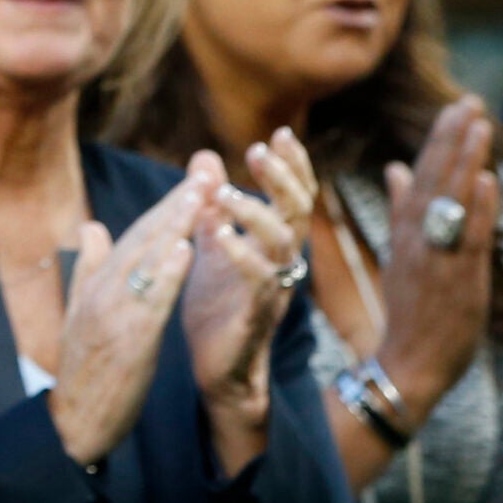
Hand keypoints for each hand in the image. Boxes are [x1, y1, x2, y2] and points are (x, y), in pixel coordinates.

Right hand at [48, 154, 224, 468]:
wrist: (75, 421)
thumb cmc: (84, 369)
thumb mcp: (81, 311)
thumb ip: (90, 267)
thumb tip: (92, 226)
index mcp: (96, 283)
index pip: (134, 235)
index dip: (165, 208)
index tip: (191, 182)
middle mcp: (103, 291)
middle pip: (143, 239)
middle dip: (175, 205)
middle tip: (204, 175)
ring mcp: (113, 313)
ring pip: (148, 261)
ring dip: (175, 226)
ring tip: (200, 197)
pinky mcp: (127, 338)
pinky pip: (151, 299)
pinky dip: (167, 272)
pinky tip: (186, 249)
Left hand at [179, 128, 318, 427]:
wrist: (218, 369)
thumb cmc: (219, 306)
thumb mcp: (211, 245)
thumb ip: (211, 205)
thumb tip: (206, 158)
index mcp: (272, 244)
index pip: (292, 196)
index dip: (292, 166)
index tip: (281, 133)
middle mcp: (282, 262)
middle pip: (297, 211)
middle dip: (282, 177)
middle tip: (258, 149)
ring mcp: (273, 288)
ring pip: (283, 243)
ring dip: (257, 212)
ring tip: (228, 192)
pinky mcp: (256, 314)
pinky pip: (258, 281)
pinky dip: (240, 255)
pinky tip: (219, 236)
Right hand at [377, 97, 501, 415]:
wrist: (410, 363)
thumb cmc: (411, 310)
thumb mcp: (400, 254)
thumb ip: (401, 209)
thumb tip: (396, 167)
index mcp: (405, 230)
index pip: (422, 173)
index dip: (440, 139)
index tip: (457, 106)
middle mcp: (417, 237)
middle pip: (435, 178)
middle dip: (451, 137)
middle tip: (469, 100)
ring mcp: (436, 257)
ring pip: (451, 200)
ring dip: (465, 160)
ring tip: (480, 124)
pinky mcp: (458, 279)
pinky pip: (469, 238)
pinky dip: (477, 209)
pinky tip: (488, 180)